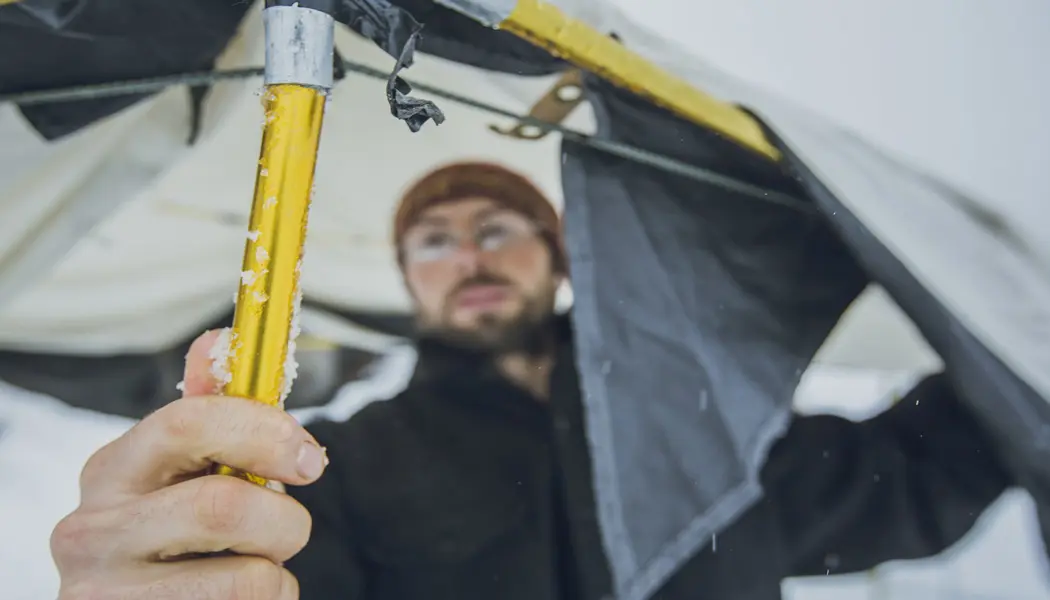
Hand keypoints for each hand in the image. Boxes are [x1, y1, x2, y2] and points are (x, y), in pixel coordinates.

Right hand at [51, 330, 326, 599]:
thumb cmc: (173, 540)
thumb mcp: (182, 474)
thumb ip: (209, 412)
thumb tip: (224, 337)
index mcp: (110, 470)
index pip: (187, 424)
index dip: (264, 432)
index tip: (308, 457)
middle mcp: (91, 530)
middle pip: (224, 506)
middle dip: (284, 519)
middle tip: (288, 529)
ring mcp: (106, 593)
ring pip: (249, 575)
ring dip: (276, 570)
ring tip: (249, 569)